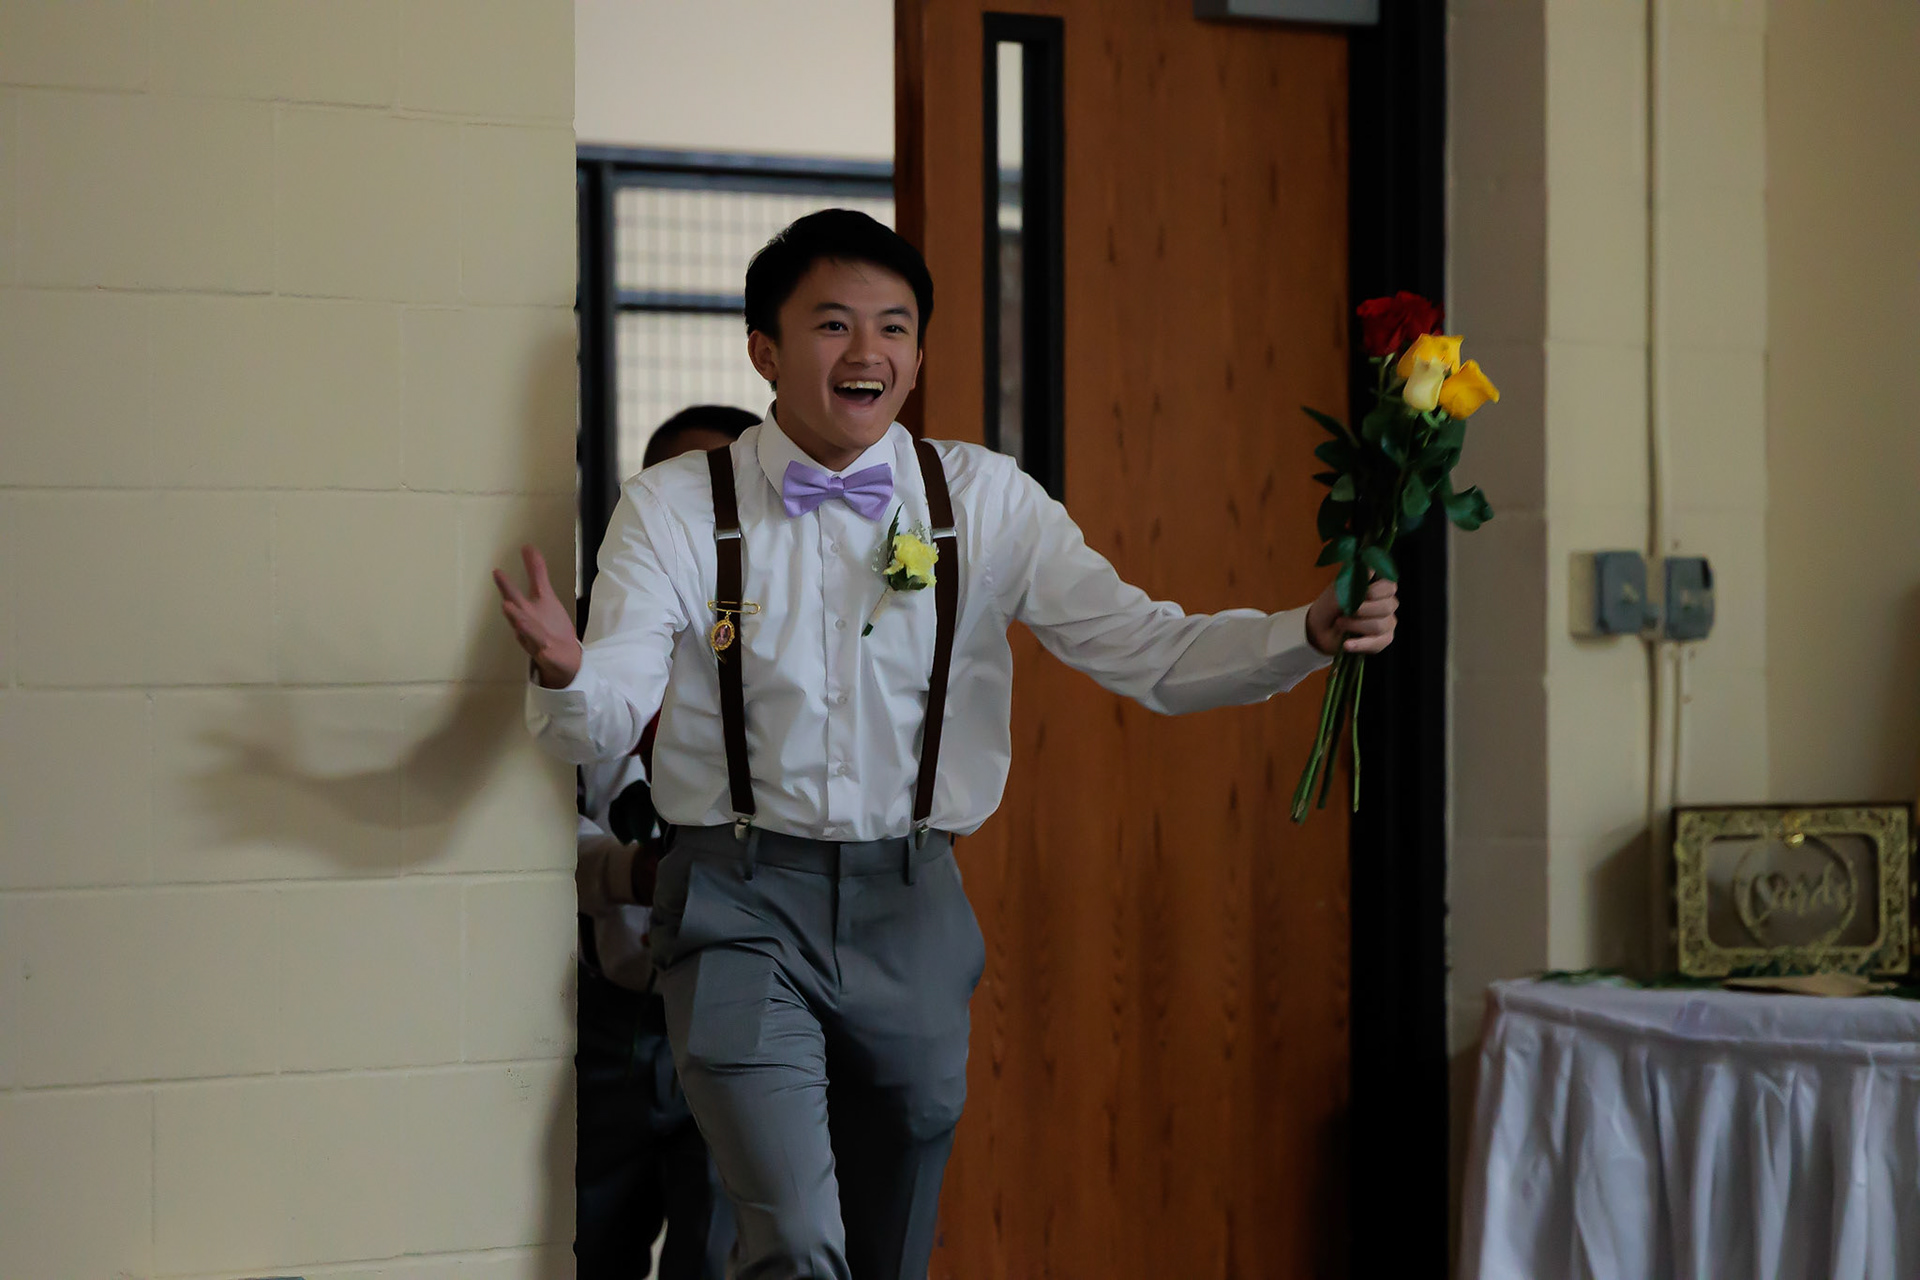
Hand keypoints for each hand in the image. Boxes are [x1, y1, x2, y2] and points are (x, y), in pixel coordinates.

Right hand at [492, 545, 581, 687]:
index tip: (505, 565)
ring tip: (509, 610)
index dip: (512, 579)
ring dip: (519, 621)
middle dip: (508, 598)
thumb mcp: (544, 595)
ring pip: (526, 630)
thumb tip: (528, 546)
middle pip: (516, 609)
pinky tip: (544, 648)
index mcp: (526, 607)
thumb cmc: (548, 624)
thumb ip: (536, 571)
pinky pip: (544, 651)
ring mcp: (536, 638)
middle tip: (497, 581)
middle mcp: (527, 621)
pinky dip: (543, 649)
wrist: (562, 656)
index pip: (518, 591)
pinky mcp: (548, 652)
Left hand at [1306, 576, 1398, 655]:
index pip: (1390, 586)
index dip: (1375, 591)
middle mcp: (1387, 605)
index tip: (1360, 594)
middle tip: (1345, 610)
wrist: (1319, 627)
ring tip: (1340, 623)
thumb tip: (1370, 563)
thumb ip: (1358, 575)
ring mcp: (1387, 624)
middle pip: (1387, 607)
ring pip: (1379, 625)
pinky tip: (1346, 644)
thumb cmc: (1331, 604)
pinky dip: (1359, 644)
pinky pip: (1376, 643)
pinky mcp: (1381, 641)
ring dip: (1355, 625)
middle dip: (1361, 609)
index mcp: (1380, 588)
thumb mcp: (1340, 586)